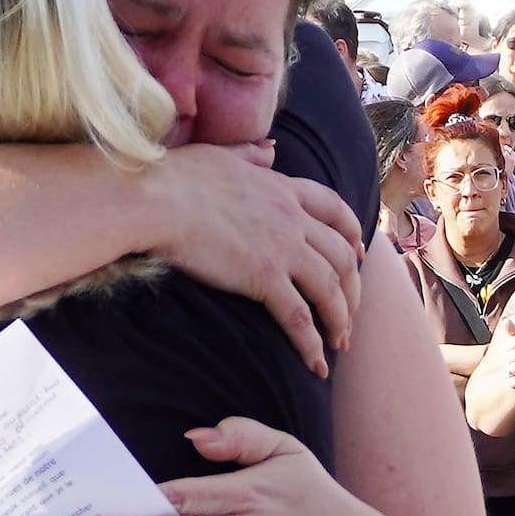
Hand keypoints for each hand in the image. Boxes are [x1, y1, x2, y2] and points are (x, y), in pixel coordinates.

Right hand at [150, 141, 366, 376]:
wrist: (154, 198)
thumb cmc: (175, 177)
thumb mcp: (221, 155)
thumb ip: (251, 155)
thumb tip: (270, 150)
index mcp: (283, 188)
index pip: (334, 209)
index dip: (352, 234)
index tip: (360, 254)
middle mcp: (292, 218)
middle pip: (342, 256)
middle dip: (354, 288)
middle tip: (351, 312)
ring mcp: (282, 248)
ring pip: (330, 289)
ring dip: (340, 320)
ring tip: (339, 344)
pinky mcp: (264, 277)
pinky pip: (300, 318)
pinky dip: (312, 344)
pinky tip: (316, 365)